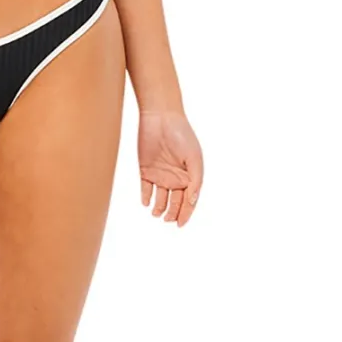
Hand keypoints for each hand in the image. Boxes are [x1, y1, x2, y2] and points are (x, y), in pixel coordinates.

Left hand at [138, 110, 203, 226]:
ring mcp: (160, 174)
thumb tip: (192, 200)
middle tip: (168, 220)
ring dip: (159, 208)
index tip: (180, 224)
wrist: (161, 117)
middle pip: (174, 202)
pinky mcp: (145, 170)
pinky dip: (146, 197)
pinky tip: (146, 203)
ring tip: (156, 214)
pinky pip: (145, 188)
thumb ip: (195, 180)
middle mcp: (176, 178)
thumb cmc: (182, 134)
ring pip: (160, 199)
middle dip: (172, 213)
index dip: (185, 213)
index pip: (188, 200)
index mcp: (190, 176)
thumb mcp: (194, 158)